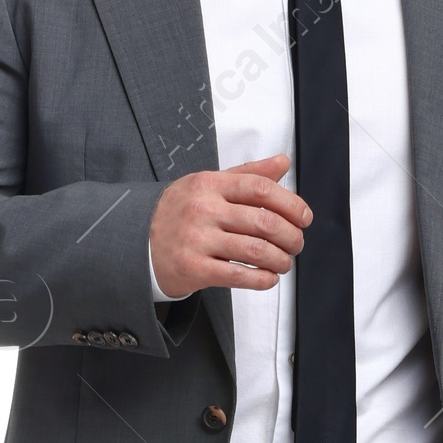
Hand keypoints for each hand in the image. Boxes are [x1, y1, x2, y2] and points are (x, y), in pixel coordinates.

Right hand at [149, 153, 309, 295]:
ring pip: (256, 251)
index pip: (262, 189)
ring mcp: (197, 240)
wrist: (138, 242)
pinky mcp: (194, 269)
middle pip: (264, 222)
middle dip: (291, 237)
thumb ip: (248, 174)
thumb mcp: (209, 184)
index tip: (304, 218)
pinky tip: (268, 277)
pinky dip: (262, 279)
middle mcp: (204, 209)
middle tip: (296, 244)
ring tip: (284, 262)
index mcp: (210, 184)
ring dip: (280, 260)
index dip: (291, 204)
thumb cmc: (179, 212)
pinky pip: (238, 276)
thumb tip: (283, 163)